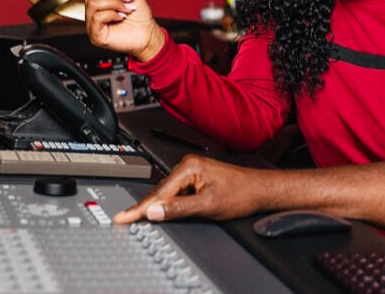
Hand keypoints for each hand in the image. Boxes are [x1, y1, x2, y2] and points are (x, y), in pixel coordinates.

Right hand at [83, 0, 163, 61]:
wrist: (149, 32)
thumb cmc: (140, 14)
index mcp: (97, 0)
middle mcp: (91, 12)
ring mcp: (92, 24)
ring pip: (93, 2)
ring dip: (115, 3)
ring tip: (126, 9)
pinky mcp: (96, 35)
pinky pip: (97, 16)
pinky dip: (113, 14)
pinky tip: (121, 18)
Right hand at [113, 155, 265, 222]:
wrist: (260, 190)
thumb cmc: (242, 193)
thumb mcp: (208, 205)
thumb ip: (179, 209)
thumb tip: (155, 212)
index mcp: (190, 167)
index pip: (159, 192)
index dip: (140, 208)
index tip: (124, 217)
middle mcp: (188, 165)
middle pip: (160, 190)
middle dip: (145, 206)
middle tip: (125, 219)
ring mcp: (192, 170)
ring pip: (167, 192)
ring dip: (157, 205)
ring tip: (138, 216)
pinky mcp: (197, 178)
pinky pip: (175, 192)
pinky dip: (168, 202)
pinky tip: (162, 210)